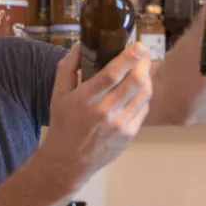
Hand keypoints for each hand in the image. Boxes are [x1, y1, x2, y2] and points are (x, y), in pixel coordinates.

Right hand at [40, 42, 152, 194]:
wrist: (68, 161)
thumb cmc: (63, 123)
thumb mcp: (58, 94)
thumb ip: (68, 67)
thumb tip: (82, 44)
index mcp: (87, 98)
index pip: (113, 73)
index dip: (128, 57)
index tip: (137, 45)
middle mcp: (106, 111)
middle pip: (135, 81)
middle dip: (143, 62)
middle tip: (142, 52)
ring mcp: (120, 124)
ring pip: (144, 94)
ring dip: (147, 77)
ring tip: (142, 68)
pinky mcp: (129, 134)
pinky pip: (143, 109)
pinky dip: (144, 96)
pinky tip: (139, 89)